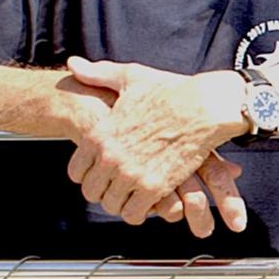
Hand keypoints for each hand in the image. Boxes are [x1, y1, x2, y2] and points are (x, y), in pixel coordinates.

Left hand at [64, 57, 245, 225]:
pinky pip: (135, 213)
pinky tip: (151, 200)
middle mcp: (110, 157)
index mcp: (99, 134)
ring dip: (123, 203)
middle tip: (120, 188)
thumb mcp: (130, 77)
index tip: (103, 174)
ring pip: (112, 206)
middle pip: (92, 193)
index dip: (89, 175)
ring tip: (135, 196)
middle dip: (105, 192)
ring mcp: (131, 173)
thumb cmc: (170, 90)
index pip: (76, 172)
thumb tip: (73, 65)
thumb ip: (98, 74)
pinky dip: (141, 211)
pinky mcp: (154, 186)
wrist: (205, 105)